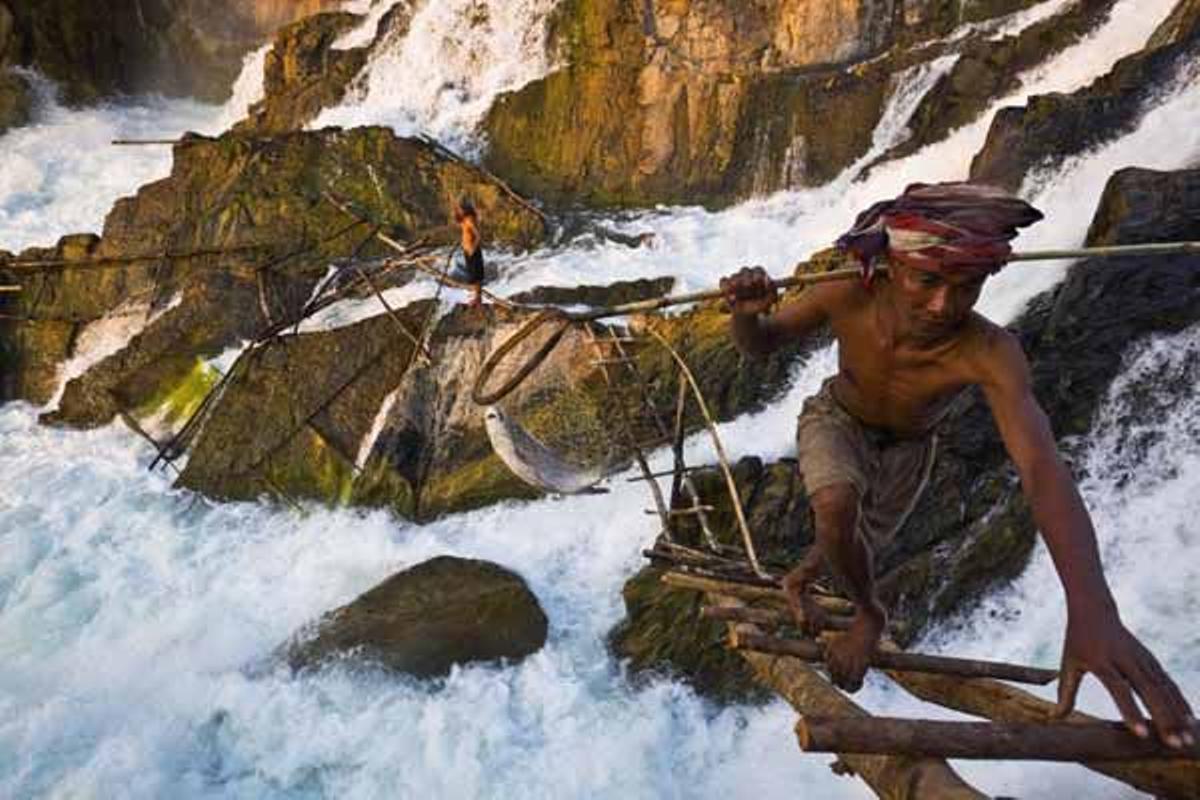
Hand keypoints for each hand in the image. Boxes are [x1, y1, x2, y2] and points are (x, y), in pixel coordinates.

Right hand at [719, 266, 776, 315]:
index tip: (758, 281)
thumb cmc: (760, 305)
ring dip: (736, 283)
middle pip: (745, 270)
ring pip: (734, 276)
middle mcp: (746, 275)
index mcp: (758, 275)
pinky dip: (725, 287)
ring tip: (738, 294)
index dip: (758, 274)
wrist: (747, 314)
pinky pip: (723, 281)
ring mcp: (735, 279)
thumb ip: (773, 293)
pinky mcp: (726, 285)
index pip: (758, 270)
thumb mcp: (769, 302)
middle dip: (747, 277)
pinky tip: (731, 297)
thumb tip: (770, 282)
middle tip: (748, 285)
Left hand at [1054, 612, 1195, 746]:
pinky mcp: (1151, 660)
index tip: (1142, 734)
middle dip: (1163, 719)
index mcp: (1102, 661)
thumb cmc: (1078, 640)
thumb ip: (1065, 691)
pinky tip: (1190, 721)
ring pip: (1163, 689)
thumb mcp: (1068, 663)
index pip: (1119, 688)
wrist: (1094, 610)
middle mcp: (1126, 660)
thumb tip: (1056, 717)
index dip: (1131, 711)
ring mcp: (1142, 659)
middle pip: (1148, 691)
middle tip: (1174, 744)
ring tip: (1186, 739)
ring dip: (1177, 714)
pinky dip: (1180, 701)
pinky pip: (1168, 683)